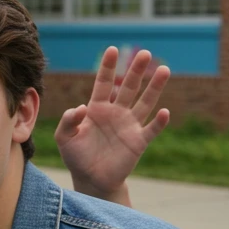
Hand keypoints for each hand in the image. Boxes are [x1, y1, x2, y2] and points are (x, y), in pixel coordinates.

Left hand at [55, 46, 169, 199]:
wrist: (90, 178)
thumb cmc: (76, 156)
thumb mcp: (64, 137)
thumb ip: (68, 121)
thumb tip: (82, 108)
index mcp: (97, 108)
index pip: (103, 83)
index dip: (108, 67)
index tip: (112, 50)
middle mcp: (116, 113)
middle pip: (129, 87)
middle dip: (136, 71)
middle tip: (145, 53)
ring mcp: (129, 126)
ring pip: (145, 102)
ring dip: (155, 88)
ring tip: (164, 70)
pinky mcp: (138, 142)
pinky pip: (151, 129)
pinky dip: (158, 121)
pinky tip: (164, 112)